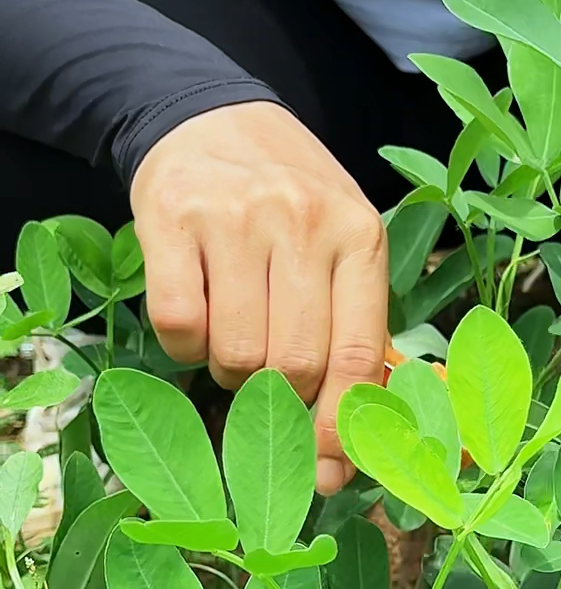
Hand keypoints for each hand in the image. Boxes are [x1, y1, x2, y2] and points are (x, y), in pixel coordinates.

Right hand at [130, 102, 387, 494]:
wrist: (217, 117)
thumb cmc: (294, 199)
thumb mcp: (344, 242)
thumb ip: (354, 326)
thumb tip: (347, 442)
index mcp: (359, 235)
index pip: (356, 353)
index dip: (340, 425)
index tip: (328, 472)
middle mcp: (302, 223)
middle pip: (292, 364)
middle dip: (280, 395)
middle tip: (270, 374)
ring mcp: (236, 218)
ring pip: (234, 352)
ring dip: (232, 370)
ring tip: (238, 334)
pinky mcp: (173, 219)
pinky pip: (178, 326)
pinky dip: (186, 346)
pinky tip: (201, 314)